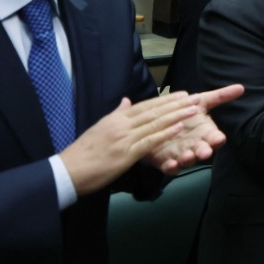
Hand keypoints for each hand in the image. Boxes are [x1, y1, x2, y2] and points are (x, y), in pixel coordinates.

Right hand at [58, 92, 202, 194]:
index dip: (166, 99)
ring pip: (155, 124)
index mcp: (116, 118)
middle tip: (195, 97)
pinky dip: (165, 134)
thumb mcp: (100, 127)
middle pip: (154, 111)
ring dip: (176, 116)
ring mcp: (124, 138)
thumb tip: (126, 100)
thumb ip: (116, 114)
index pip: (145, 105)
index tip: (182, 93)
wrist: (68, 170)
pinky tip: (179, 128)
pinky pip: (149, 142)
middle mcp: (122, 124)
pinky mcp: (125, 154)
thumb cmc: (83, 152)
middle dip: (176, 104)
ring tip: (193, 109)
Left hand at [147, 84, 243, 172]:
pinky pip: (170, 167)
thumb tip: (241, 87)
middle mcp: (196, 145)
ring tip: (187, 156)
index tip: (218, 138)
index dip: (217, 139)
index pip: (215, 138)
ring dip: (188, 160)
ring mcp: (182, 154)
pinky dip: (171, 167)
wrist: (161, 121)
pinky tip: (170, 164)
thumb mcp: (201, 102)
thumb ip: (220, 96)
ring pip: (188, 160)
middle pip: (203, 151)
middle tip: (205, 152)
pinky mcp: (167, 161)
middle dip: (204, 152)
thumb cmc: (185, 113)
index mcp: (206, 133)